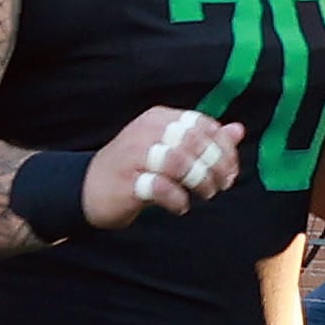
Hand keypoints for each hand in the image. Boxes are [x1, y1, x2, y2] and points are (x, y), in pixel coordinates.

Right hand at [82, 107, 243, 231]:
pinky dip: (177, 200)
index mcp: (159, 117)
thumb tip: (238, 130)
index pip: (202, 124)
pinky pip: (161, 188)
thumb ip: (204, 139)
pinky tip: (180, 206)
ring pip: (180, 163)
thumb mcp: (169, 149)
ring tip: (203, 195)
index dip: (223, 148)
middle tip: (220, 186)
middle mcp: (146, 131)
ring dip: (200, 182)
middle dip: (215, 166)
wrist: (86, 189)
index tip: (230, 171)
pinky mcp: (126, 181)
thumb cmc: (134, 169)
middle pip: (194, 142)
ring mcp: (134, 154)